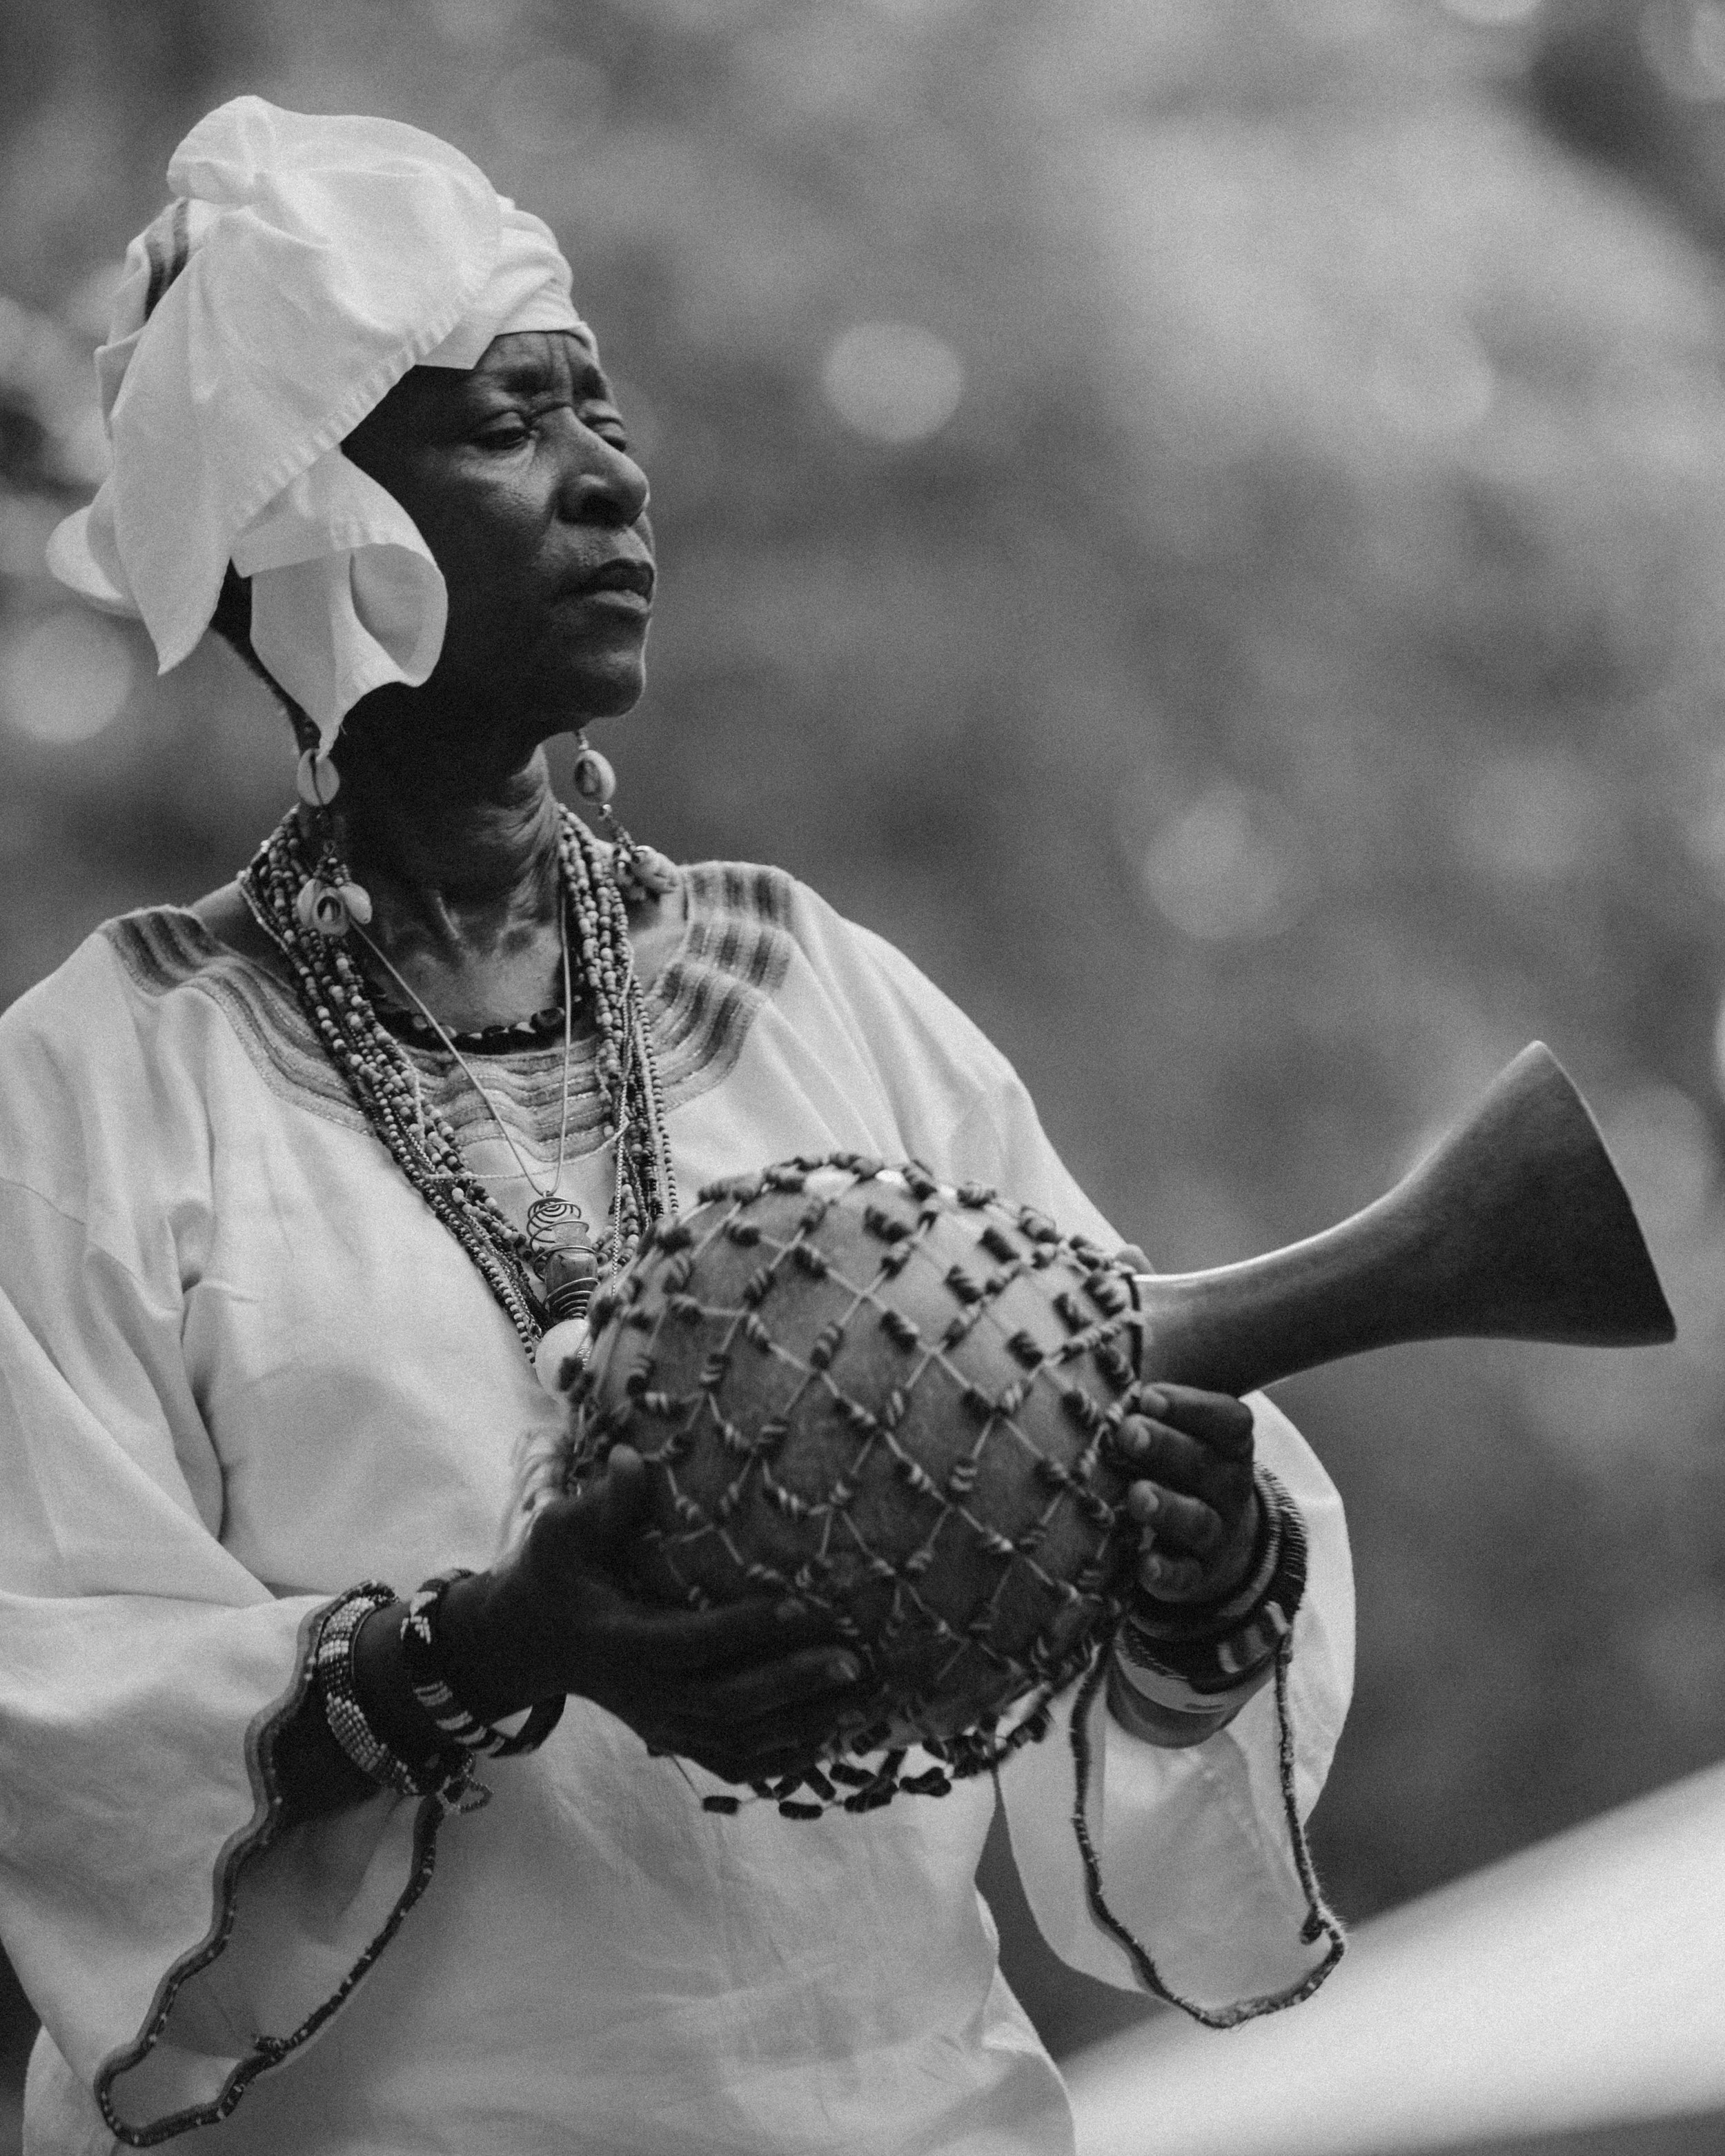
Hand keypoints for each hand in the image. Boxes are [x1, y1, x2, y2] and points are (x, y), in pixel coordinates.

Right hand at [441, 1446, 865, 1783]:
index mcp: (619, 1643)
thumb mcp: (561, 1533)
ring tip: (861, 1696)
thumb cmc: (551, 1576)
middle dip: (791, 1685)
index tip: (801, 1604)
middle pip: (725, 1704)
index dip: (745, 1628)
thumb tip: (633, 1456)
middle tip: (852, 1660)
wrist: (527, 1644)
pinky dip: (784, 1760)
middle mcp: (643, 1695)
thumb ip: (601, 1503)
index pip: (689, 1642)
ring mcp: (660, 1725)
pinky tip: (833, 1739)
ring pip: (737, 1742)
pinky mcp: (673, 1738)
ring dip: (802, 1725)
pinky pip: (733, 1764)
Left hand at [1109, 1383, 1258, 1606]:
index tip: (1147, 1395)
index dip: (1191, 1406)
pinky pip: (1185, 1576)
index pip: (1227, 1420)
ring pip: (1198, 1519)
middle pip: (1205, 1464)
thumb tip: (1086, 1370)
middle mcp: (1229, 1486)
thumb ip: (1149, 1407)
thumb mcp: (1181, 1434)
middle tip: (1128, 1432)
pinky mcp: (1198, 1576)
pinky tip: (1143, 1565)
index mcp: (1229, 1444)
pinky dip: (1166, 1572)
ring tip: (1136, 1496)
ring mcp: (1217, 1533)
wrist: (1217, 1544)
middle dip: (1166, 1447)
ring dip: (1167, 1507)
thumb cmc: (1180, 1466)